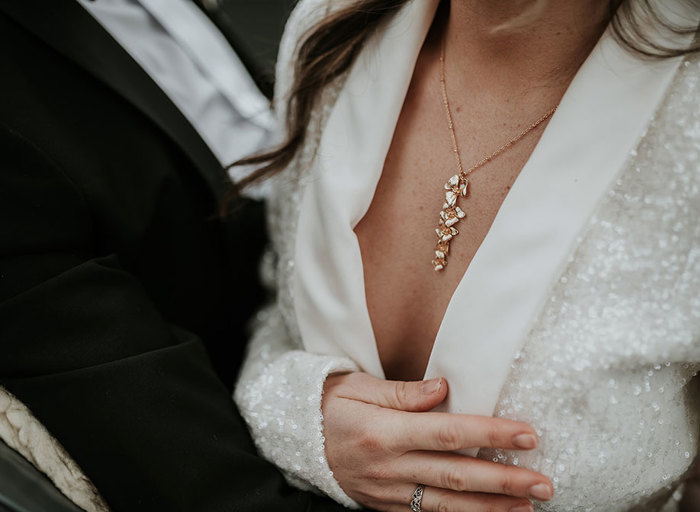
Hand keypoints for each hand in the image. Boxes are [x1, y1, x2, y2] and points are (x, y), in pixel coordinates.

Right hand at [322, 373, 552, 511]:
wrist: (297, 439)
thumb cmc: (332, 404)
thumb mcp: (358, 386)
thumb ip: (403, 391)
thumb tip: (445, 388)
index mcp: (383, 431)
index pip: (448, 432)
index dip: (491, 433)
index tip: (528, 434)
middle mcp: (389, 466)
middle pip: (456, 475)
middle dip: (504, 480)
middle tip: (543, 483)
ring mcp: (388, 491)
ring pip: (447, 504)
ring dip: (491, 507)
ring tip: (529, 506)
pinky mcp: (387, 505)